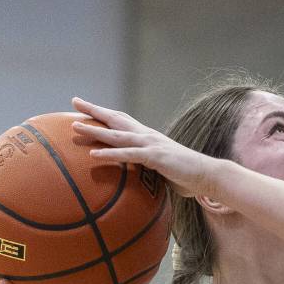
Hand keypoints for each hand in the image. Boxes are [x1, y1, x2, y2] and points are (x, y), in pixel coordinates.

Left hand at [70, 97, 219, 201]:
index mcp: (149, 137)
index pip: (123, 120)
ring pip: (117, 134)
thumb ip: (151, 170)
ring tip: (75, 127)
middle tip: (75, 102)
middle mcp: (148, 136)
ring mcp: (151, 145)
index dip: (105, 113)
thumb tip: (142, 181)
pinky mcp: (155, 157)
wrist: (208, 175)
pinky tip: (94, 155)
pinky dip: (110, 153)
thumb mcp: (165, 170)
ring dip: (95, 130)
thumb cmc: (188, 177)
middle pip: (116, 119)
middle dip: (94, 110)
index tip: (87, 107)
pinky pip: (128, 154)